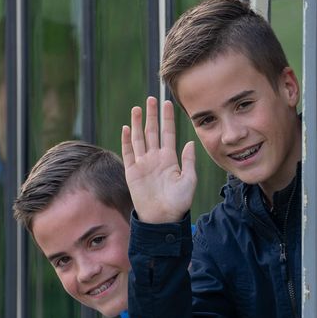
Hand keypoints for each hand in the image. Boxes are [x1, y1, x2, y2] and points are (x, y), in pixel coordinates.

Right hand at [121, 96, 196, 223]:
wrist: (162, 219)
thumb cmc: (178, 202)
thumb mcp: (189, 181)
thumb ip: (189, 161)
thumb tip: (189, 142)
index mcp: (170, 159)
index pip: (168, 133)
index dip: (168, 118)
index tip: (168, 103)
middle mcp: (155, 158)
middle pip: (153, 132)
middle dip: (152, 115)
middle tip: (151, 99)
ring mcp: (143, 164)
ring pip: (140, 139)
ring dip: (138, 123)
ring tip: (138, 108)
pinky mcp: (132, 172)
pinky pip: (128, 153)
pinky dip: (127, 140)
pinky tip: (127, 128)